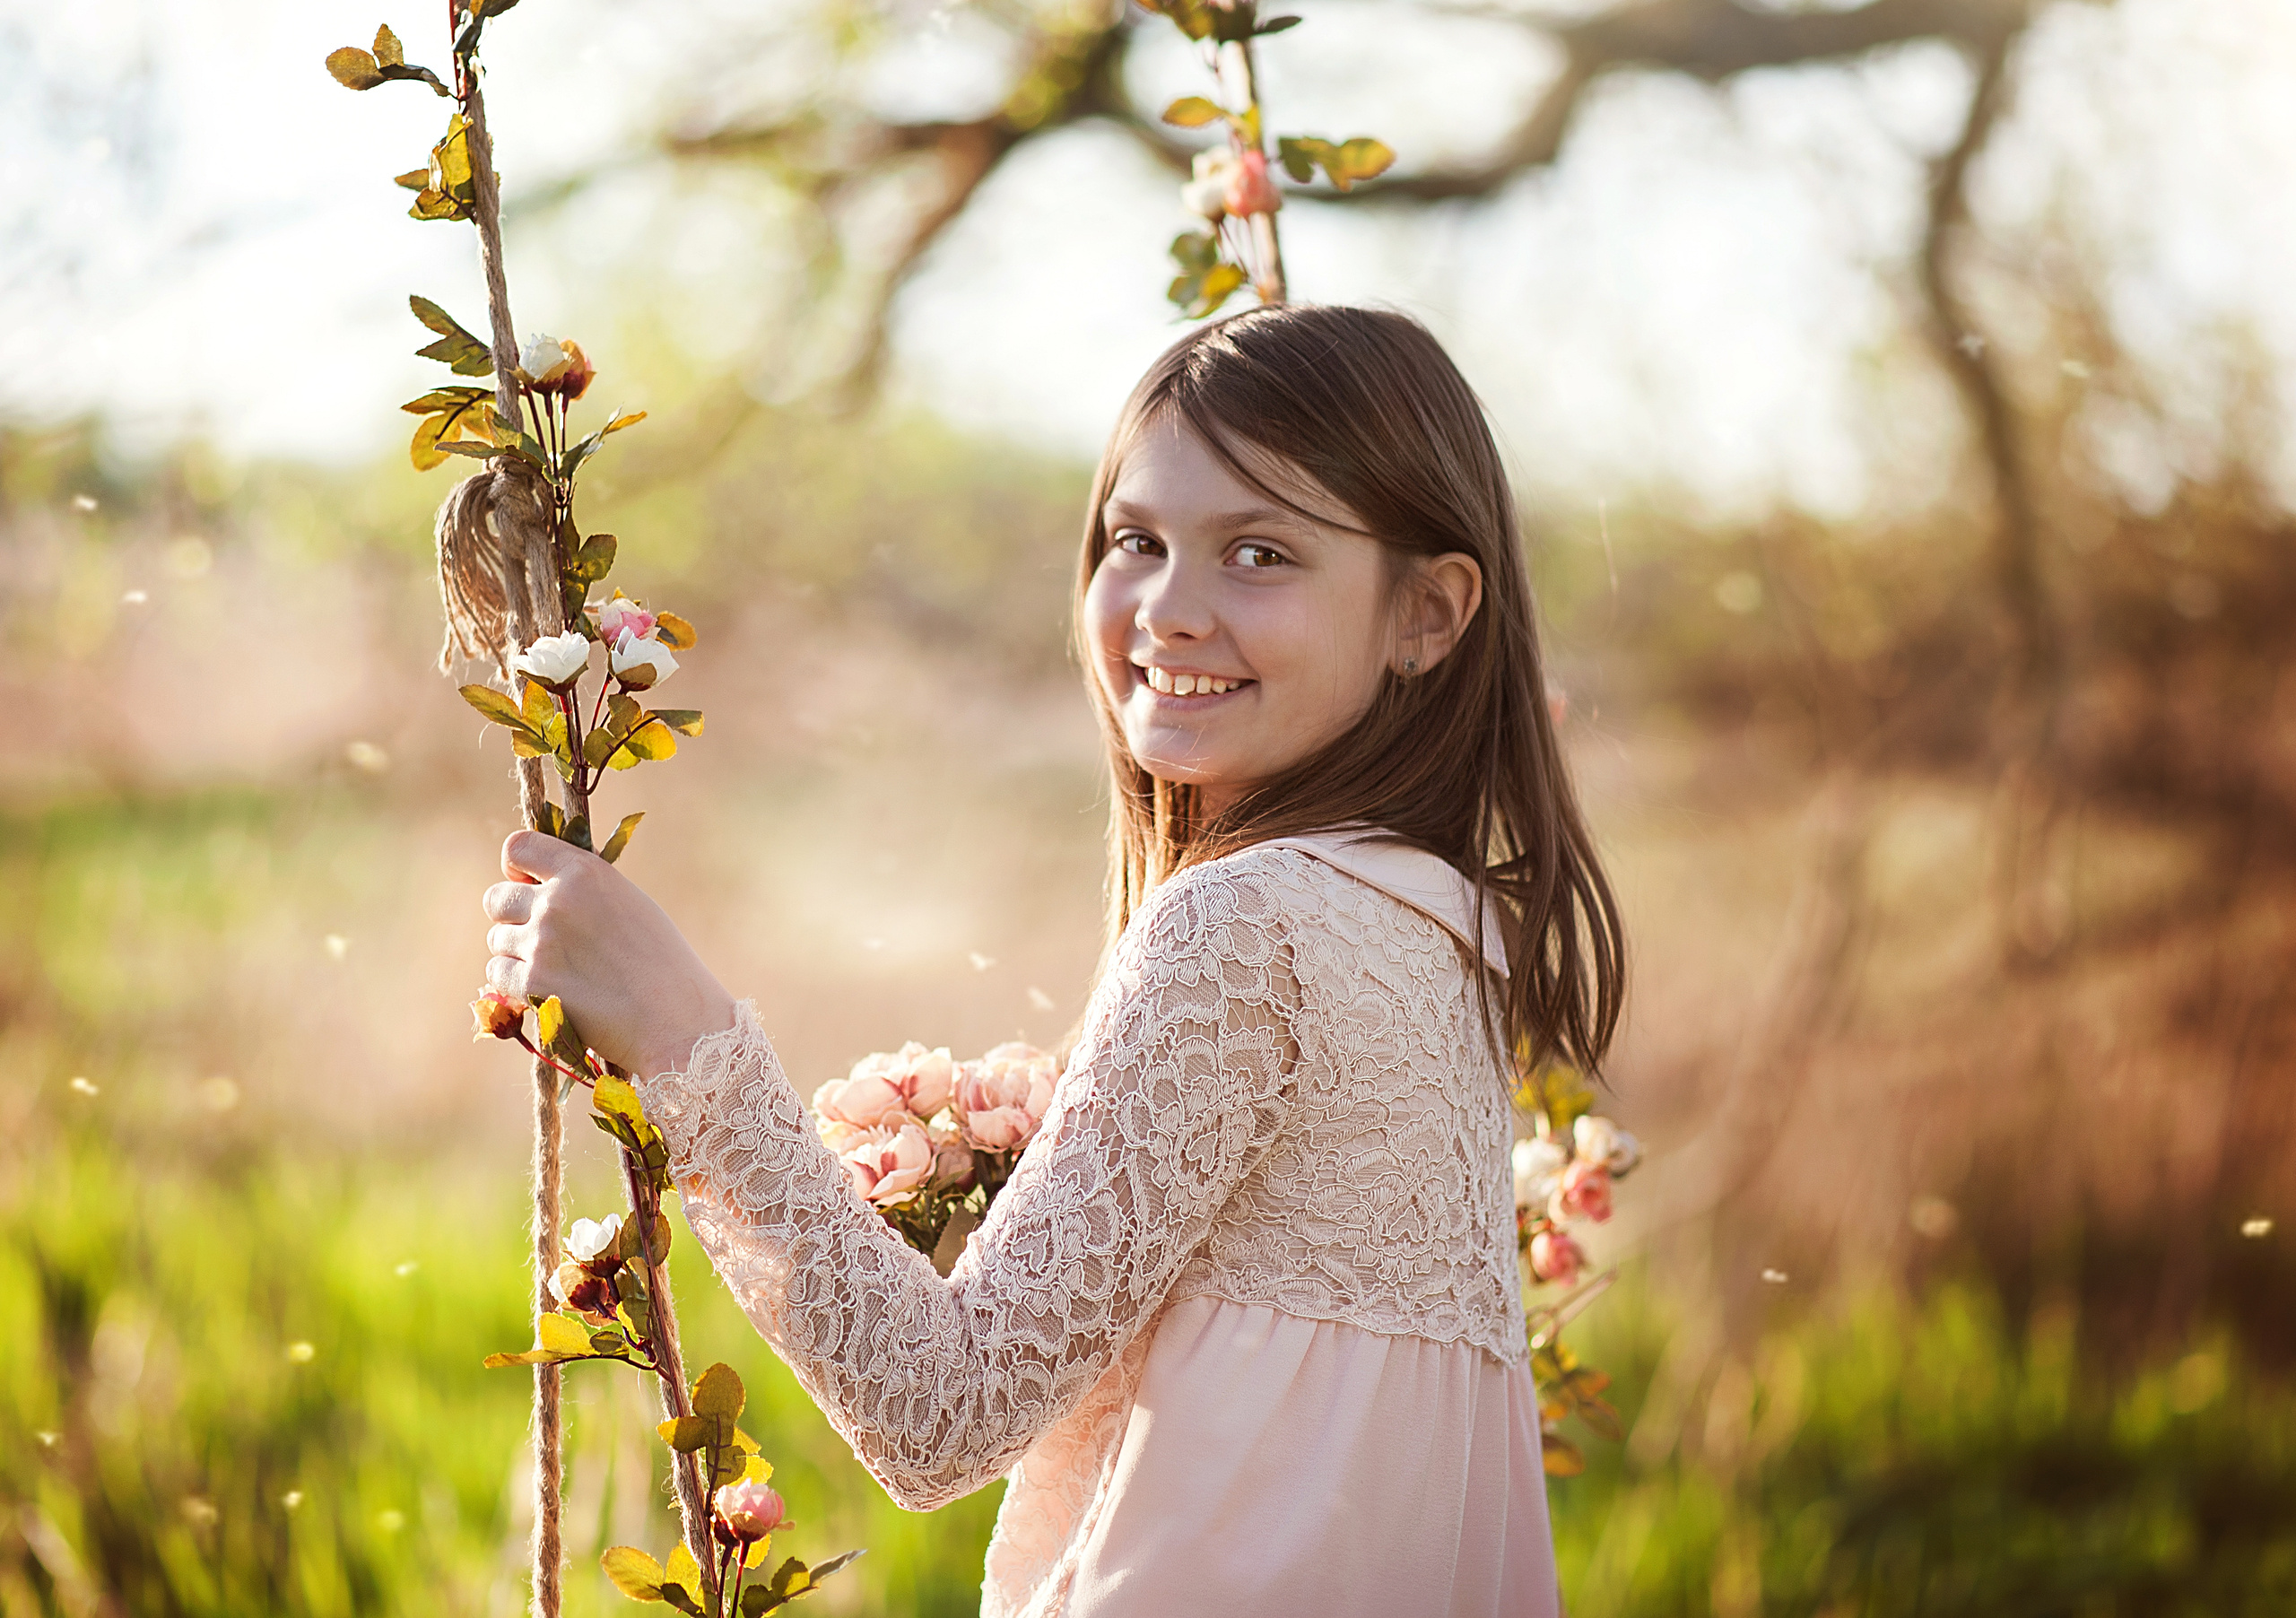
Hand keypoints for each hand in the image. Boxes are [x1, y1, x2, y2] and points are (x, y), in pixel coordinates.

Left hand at [482, 830, 736, 1078]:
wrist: (676, 1018)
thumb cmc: (663, 963)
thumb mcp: (629, 904)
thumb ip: (583, 890)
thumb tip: (537, 890)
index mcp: (585, 872)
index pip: (518, 848)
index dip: (516, 868)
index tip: (529, 885)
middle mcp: (556, 901)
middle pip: (496, 898)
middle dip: (511, 917)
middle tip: (540, 938)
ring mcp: (541, 943)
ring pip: (497, 940)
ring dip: (517, 954)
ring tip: (558, 971)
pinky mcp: (532, 984)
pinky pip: (498, 975)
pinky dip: (517, 985)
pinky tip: (550, 991)